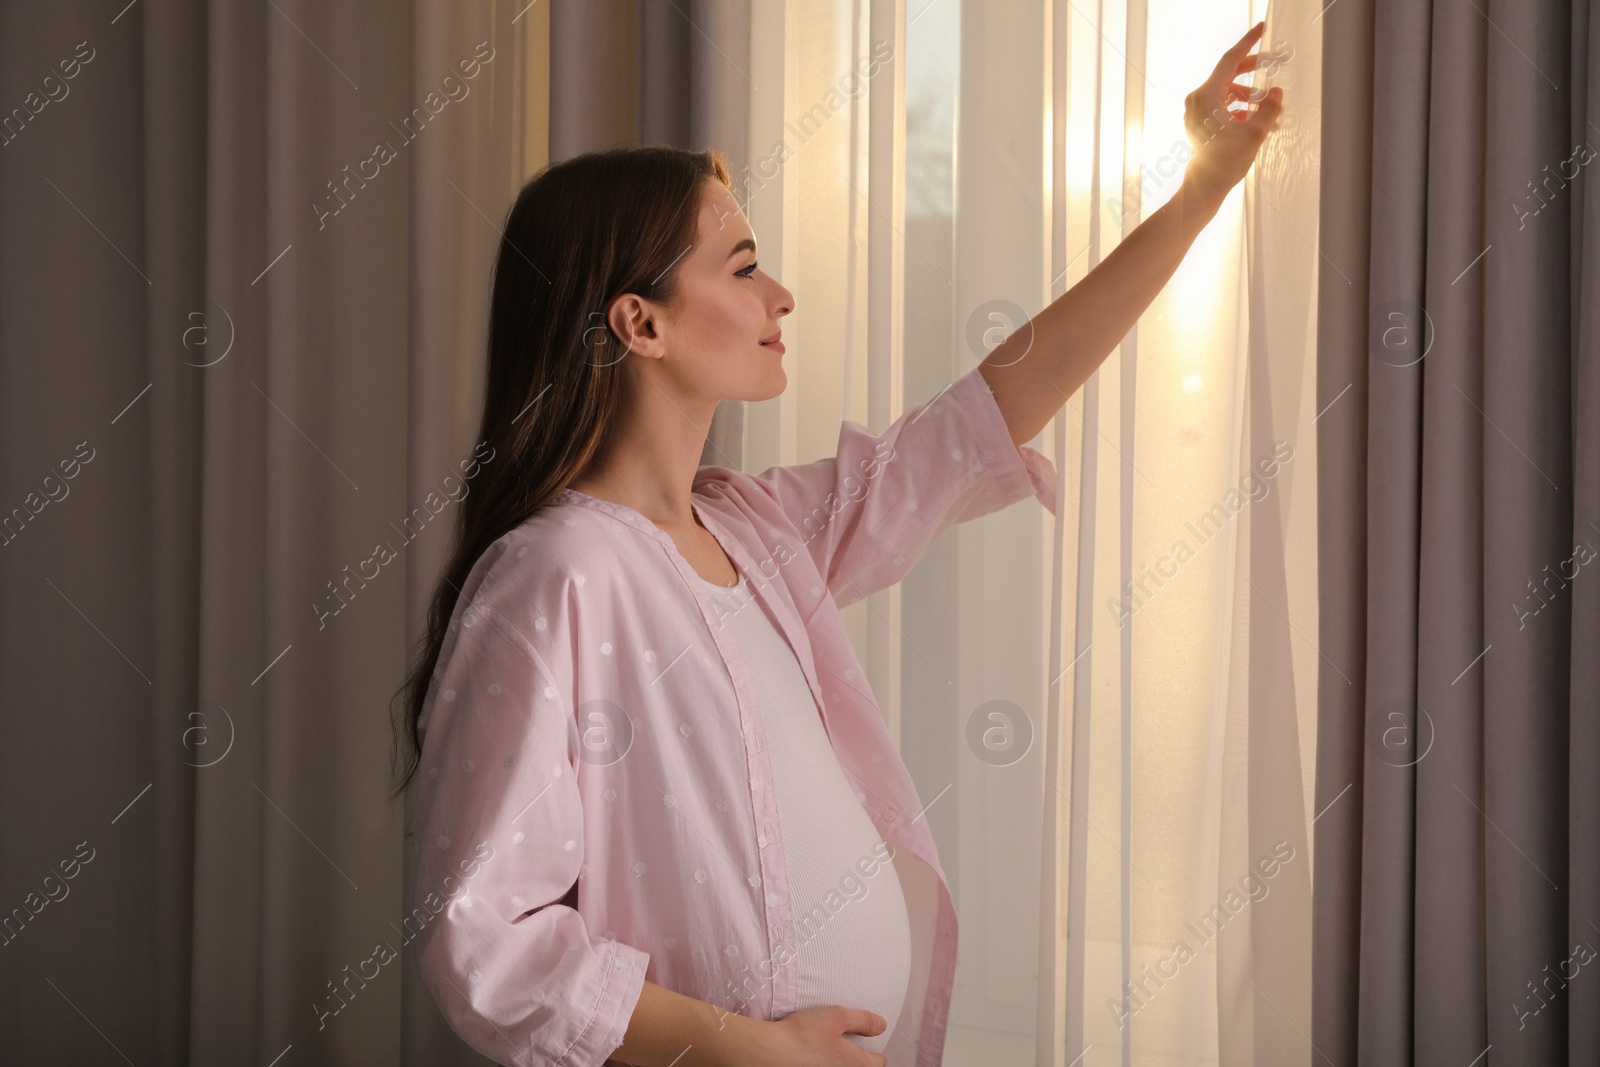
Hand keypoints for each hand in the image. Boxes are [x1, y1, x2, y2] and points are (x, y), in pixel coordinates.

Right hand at [748, 1005, 889, 1066]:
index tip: (867, 1042)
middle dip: (857, 1059)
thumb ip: (863, 1020)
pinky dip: (823, 1064)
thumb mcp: (837, 1016)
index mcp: (858, 1064)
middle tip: (845, 1045)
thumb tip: (880, 1026)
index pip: (879, 1062)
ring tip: (827, 1051)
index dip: (875, 1049)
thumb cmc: (802, 1035)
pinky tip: (813, 1057)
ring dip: (839, 1063)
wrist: (770, 1053)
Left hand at [1180, 21, 1285, 209]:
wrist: (1204, 187)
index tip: (1262, 28)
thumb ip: (1270, 108)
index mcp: (1207, 95)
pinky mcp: (1197, 121)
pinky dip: (1239, 107)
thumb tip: (1276, 92)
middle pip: (1229, 74)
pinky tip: (1256, 119)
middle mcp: (1198, 99)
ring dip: (1249, 96)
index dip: (1249, 43)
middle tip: (1274, 63)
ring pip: (1228, 91)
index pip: (1231, 59)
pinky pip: (1222, 105)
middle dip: (1253, 70)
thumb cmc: (1225, 162)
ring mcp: (1195, 110)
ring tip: (1270, 109)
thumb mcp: (1256, 133)